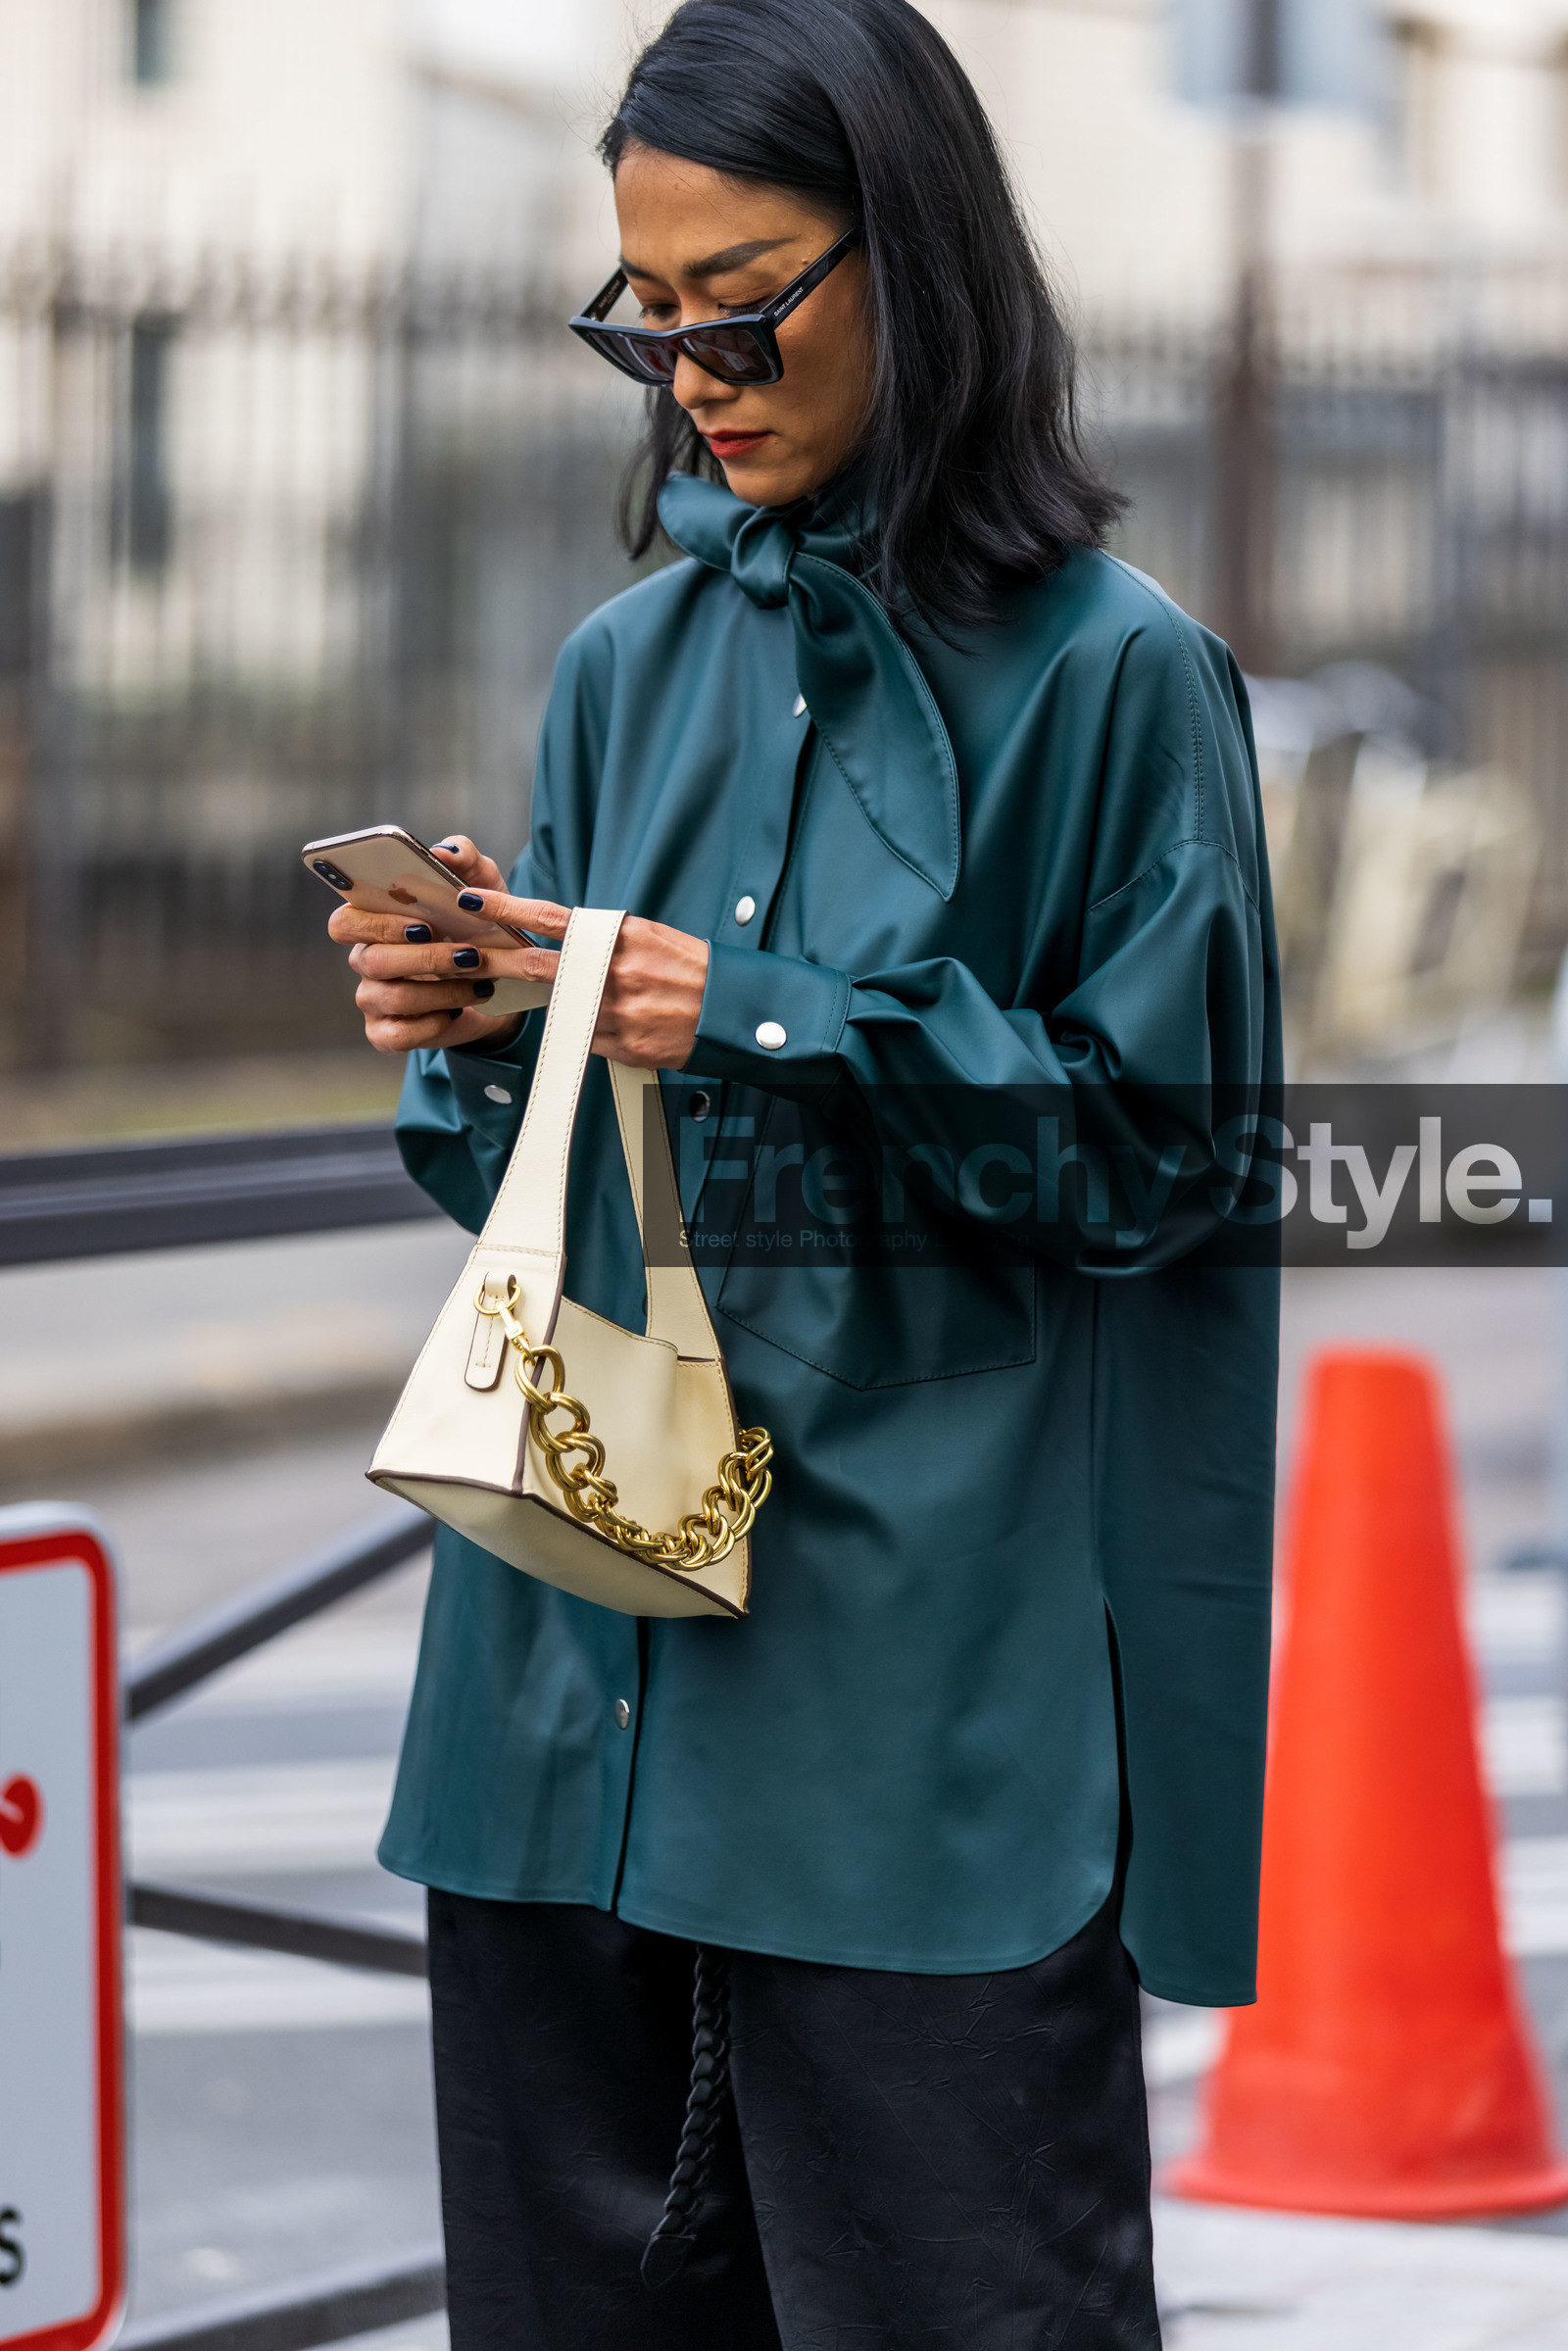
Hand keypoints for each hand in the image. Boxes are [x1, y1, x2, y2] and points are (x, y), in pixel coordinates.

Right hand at [329, 837, 550, 1054]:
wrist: (501, 983)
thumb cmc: (478, 927)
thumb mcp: (482, 888)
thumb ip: (466, 859)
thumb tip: (445, 850)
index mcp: (373, 923)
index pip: (344, 922)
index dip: (376, 925)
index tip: (420, 922)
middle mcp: (366, 961)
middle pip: (371, 961)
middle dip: (425, 958)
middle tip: (469, 954)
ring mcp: (374, 1000)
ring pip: (394, 997)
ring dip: (443, 990)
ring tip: (481, 981)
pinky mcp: (387, 1034)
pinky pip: (399, 1035)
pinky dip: (433, 1024)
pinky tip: (458, 1011)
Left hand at [331, 838, 709, 1066]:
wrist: (734, 1012)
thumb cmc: (693, 969)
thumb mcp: (650, 938)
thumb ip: (605, 940)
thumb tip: (562, 942)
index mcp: (619, 937)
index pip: (550, 918)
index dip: (506, 909)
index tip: (470, 901)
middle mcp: (612, 972)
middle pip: (538, 966)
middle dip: (495, 963)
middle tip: (460, 958)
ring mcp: (616, 1013)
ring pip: (562, 1011)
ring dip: (562, 1006)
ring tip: (595, 999)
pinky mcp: (623, 1047)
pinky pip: (589, 1041)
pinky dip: (596, 1034)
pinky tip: (628, 1028)